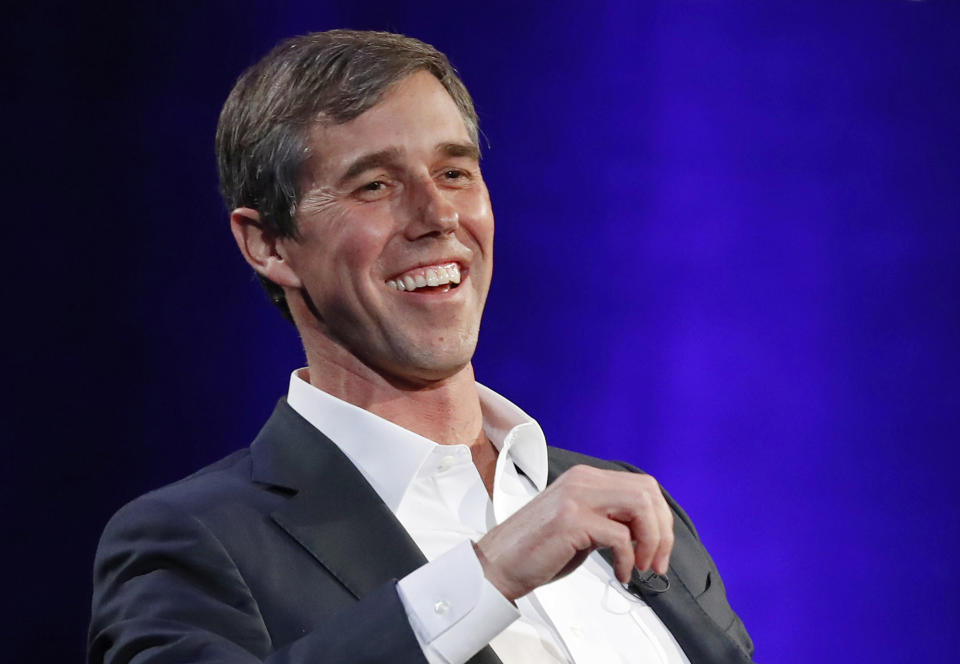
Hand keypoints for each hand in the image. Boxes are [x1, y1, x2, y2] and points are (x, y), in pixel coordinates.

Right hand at [474, 465, 673, 600]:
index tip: (659, 548)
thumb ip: (608, 518)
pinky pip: (620, 537)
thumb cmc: (536, 550)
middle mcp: (582, 481)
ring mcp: (576, 498)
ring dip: (651, 541)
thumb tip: (644, 530)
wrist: (498, 564)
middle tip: (656, 561)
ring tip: (642, 566)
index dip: (660, 519)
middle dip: (662, 530)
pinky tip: (620, 574)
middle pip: (647, 491)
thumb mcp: (579, 524)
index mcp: (585, 478)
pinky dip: (628, 560)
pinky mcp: (571, 521)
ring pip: (640, 506)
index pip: (642, 485)